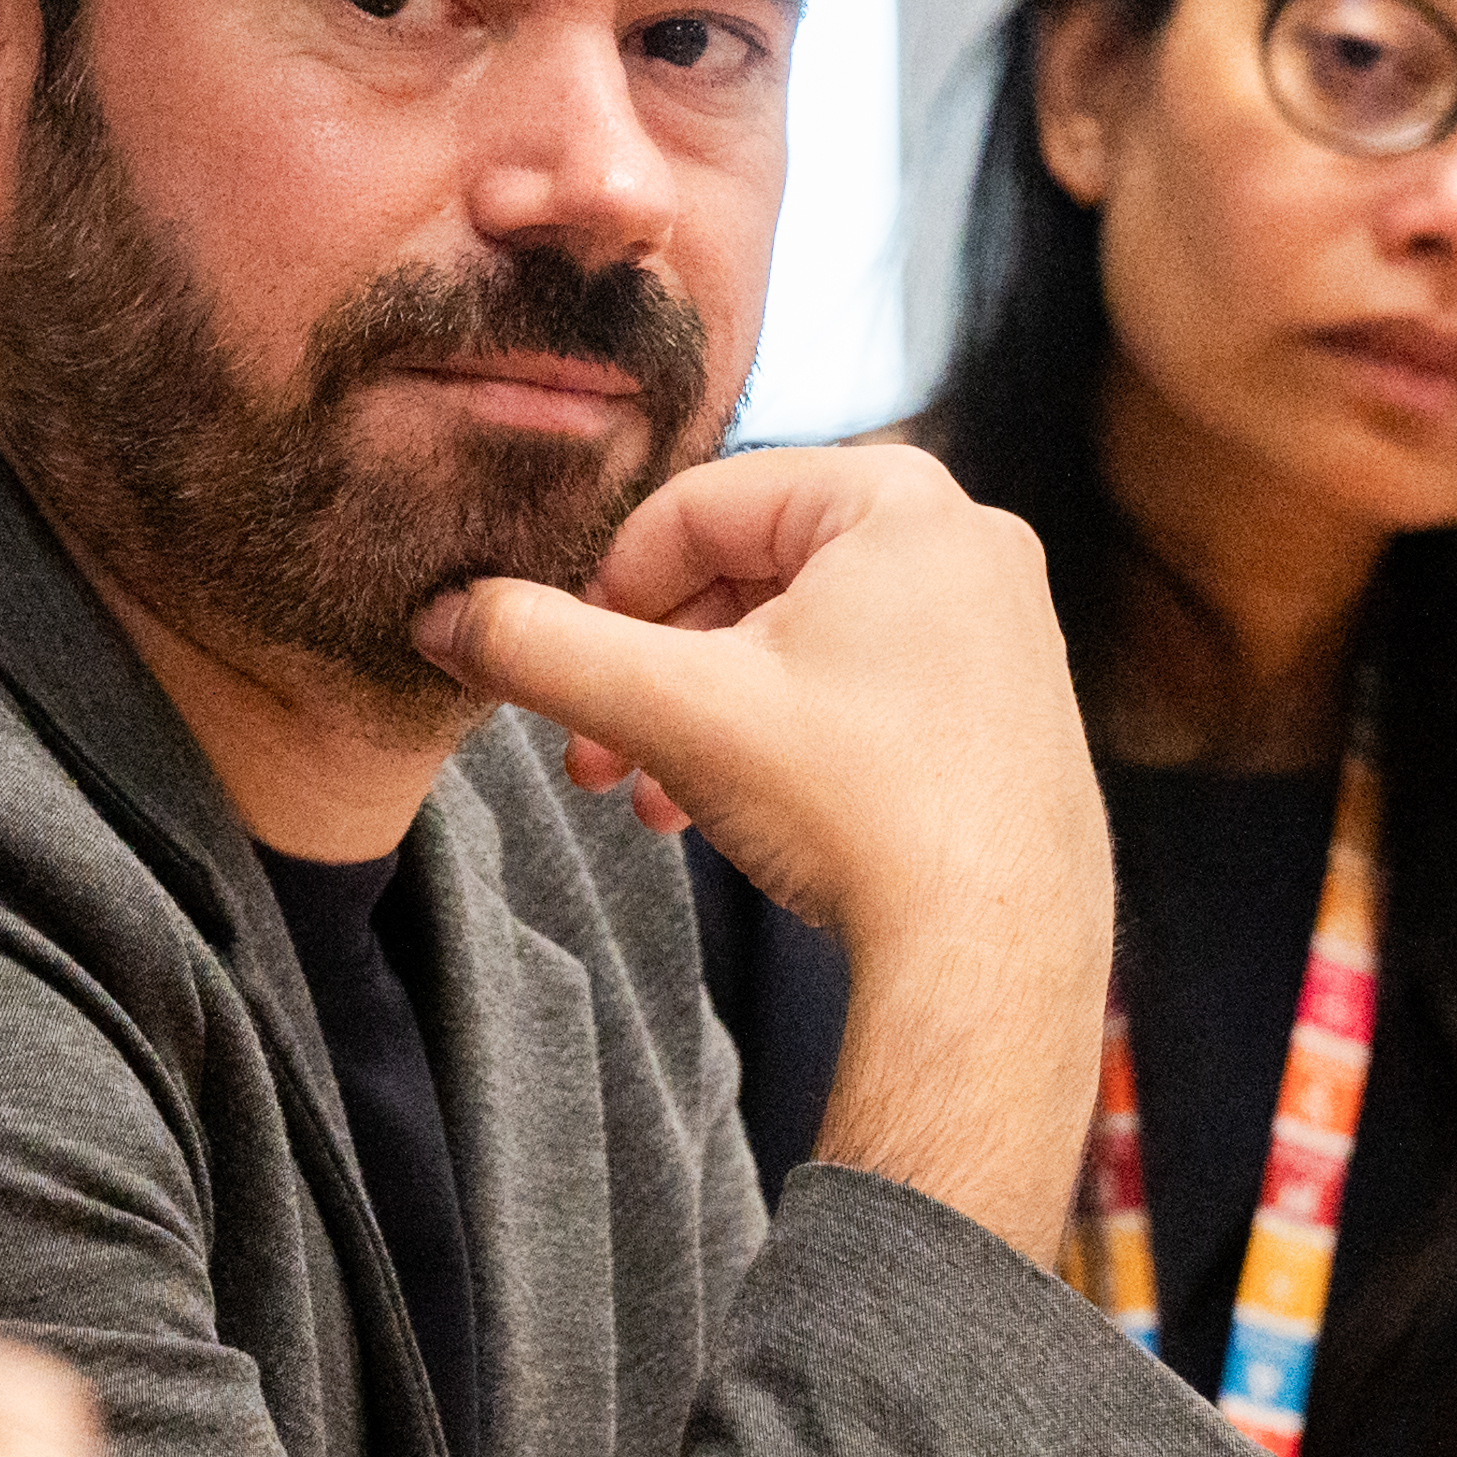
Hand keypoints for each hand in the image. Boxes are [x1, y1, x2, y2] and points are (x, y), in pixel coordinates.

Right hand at [415, 444, 1109, 1256]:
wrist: (993, 958)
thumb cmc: (857, 811)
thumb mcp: (672, 713)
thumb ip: (545, 649)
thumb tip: (446, 616)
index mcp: (899, 498)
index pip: (698, 508)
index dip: (605, 591)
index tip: (561, 673)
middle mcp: (968, 538)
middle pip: (750, 573)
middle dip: (654, 668)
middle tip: (593, 754)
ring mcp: (1002, 624)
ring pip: (801, 638)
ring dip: (705, 713)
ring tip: (652, 798)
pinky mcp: (1011, 704)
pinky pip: (863, 684)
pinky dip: (784, 734)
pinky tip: (731, 811)